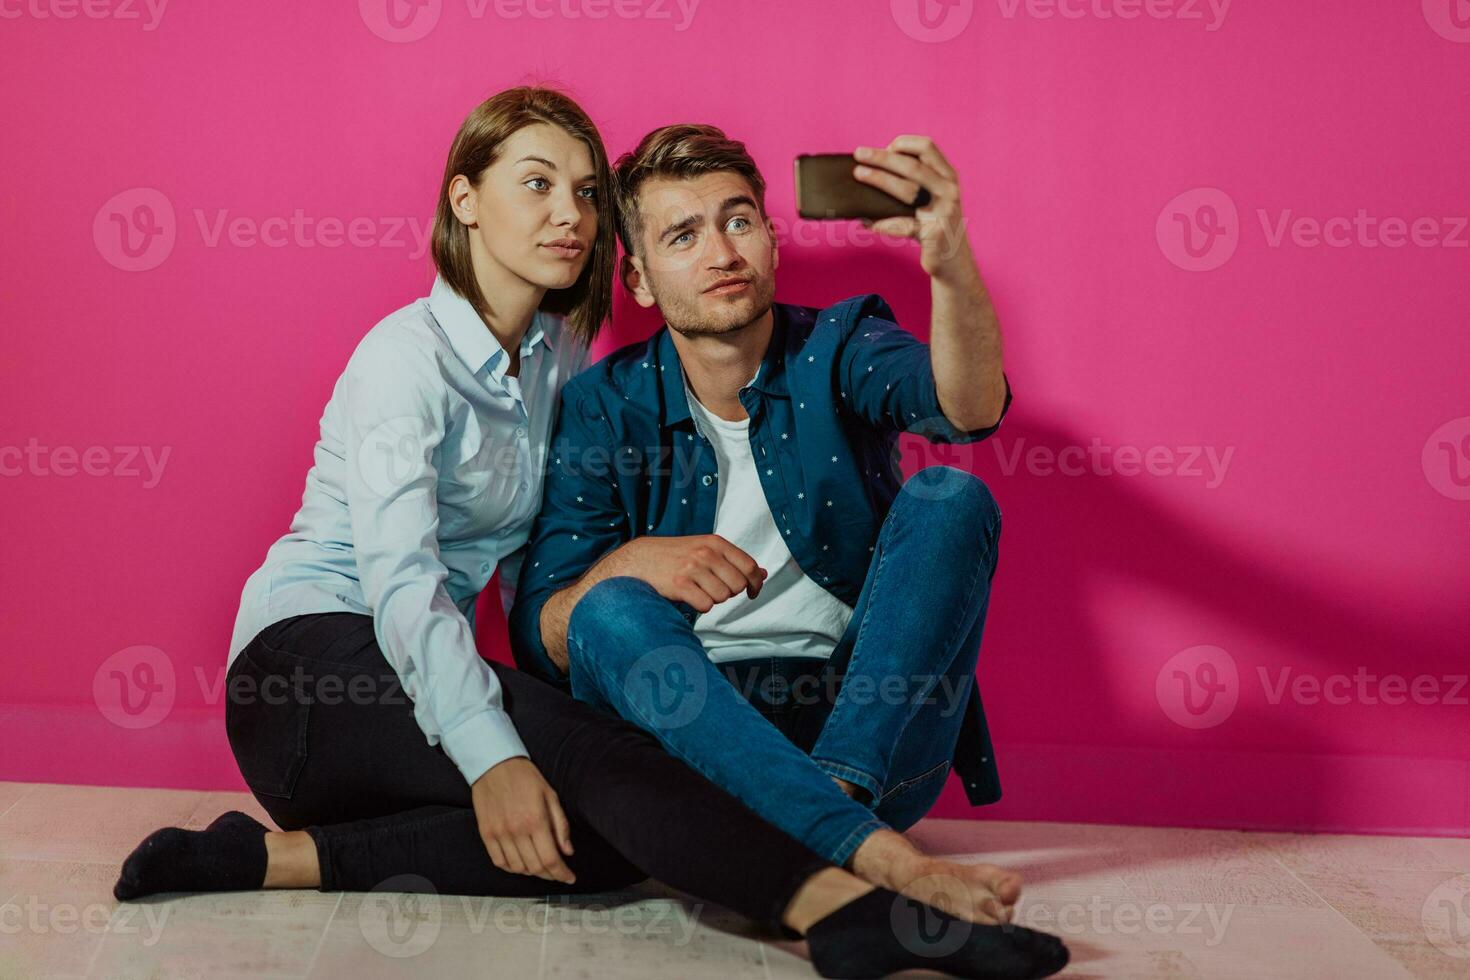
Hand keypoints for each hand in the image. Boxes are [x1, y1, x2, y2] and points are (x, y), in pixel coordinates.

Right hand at [470, 757, 575, 883]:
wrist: (494, 764)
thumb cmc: (525, 777)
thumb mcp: (551, 795)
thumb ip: (561, 825)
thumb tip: (568, 851)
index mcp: (536, 820)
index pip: (550, 859)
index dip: (562, 873)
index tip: (569, 878)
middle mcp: (516, 830)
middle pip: (535, 867)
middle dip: (550, 875)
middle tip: (558, 873)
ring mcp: (499, 833)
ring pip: (518, 868)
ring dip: (532, 872)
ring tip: (541, 866)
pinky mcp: (486, 833)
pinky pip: (499, 861)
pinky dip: (512, 868)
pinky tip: (521, 863)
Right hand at [619, 534, 766, 611]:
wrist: (639, 559)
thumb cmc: (675, 555)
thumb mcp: (706, 549)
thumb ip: (734, 561)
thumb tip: (763, 574)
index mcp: (715, 543)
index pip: (749, 566)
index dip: (756, 583)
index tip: (752, 592)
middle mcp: (706, 553)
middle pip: (738, 586)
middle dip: (729, 592)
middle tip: (714, 588)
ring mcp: (692, 568)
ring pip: (722, 597)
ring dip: (713, 599)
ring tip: (699, 590)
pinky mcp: (680, 585)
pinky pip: (706, 606)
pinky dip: (701, 606)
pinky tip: (690, 597)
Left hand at [851, 135, 975, 281]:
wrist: (954, 262)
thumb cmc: (933, 226)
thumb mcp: (930, 199)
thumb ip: (911, 183)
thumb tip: (868, 171)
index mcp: (947, 176)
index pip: (927, 146)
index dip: (903, 143)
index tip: (884, 148)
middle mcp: (948, 190)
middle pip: (913, 166)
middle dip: (882, 158)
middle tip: (859, 154)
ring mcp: (944, 212)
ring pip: (908, 191)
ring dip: (880, 180)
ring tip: (859, 175)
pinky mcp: (934, 234)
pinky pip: (903, 225)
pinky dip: (883, 223)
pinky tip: (867, 222)